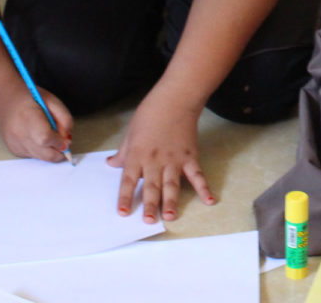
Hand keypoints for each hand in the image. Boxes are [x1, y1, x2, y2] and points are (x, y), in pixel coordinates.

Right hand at [0, 79, 73, 162]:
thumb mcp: (53, 101)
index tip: (66, 140)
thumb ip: (65, 119)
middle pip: (45, 154)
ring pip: (41, 157)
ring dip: (50, 151)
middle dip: (59, 152)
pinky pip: (34, 156)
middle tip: (63, 142)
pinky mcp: (13, 150)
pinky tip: (37, 137)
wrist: (6, 100)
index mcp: (27, 117)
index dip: (59, 142)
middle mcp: (18, 133)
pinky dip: (40, 150)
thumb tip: (68, 140)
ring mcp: (14, 144)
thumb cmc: (30, 98)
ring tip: (48, 134)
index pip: (45, 138)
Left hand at [107, 87, 214, 223]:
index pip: (129, 180)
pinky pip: (197, 175)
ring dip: (171, 202)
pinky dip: (204, 188)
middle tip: (149, 222)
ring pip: (171, 185)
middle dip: (150, 205)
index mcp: (137, 154)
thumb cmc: (150, 113)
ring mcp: (174, 160)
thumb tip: (111, 164)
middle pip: (152, 187)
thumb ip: (122, 152)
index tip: (123, 213)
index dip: (125, 197)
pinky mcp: (190, 157)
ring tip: (170, 217)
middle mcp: (155, 160)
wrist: (175, 99)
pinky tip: (209, 200)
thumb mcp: (130, 133)